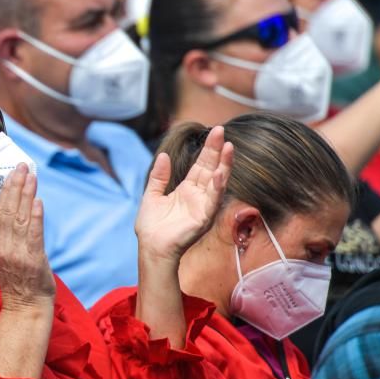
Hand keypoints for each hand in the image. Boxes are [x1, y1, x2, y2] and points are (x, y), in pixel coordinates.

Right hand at [0, 164, 55, 310]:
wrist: (26, 309)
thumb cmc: (19, 284)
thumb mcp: (7, 258)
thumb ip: (10, 237)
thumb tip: (20, 212)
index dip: (5, 192)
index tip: (11, 174)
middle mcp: (4, 248)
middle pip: (8, 211)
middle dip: (15, 186)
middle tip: (22, 166)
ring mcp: (17, 253)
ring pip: (20, 218)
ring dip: (26, 195)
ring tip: (32, 176)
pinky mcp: (33, 259)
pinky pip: (33, 234)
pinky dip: (35, 216)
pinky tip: (38, 201)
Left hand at [135, 126, 233, 262]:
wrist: (151, 247)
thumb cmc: (151, 226)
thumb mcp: (152, 195)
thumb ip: (159, 176)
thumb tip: (163, 155)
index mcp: (187, 190)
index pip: (201, 165)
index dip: (208, 149)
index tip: (215, 131)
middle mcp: (199, 196)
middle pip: (211, 169)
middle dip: (217, 151)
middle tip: (222, 131)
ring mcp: (203, 207)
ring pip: (217, 182)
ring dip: (224, 165)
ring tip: (229, 147)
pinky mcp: (204, 218)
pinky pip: (213, 200)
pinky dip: (218, 187)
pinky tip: (220, 173)